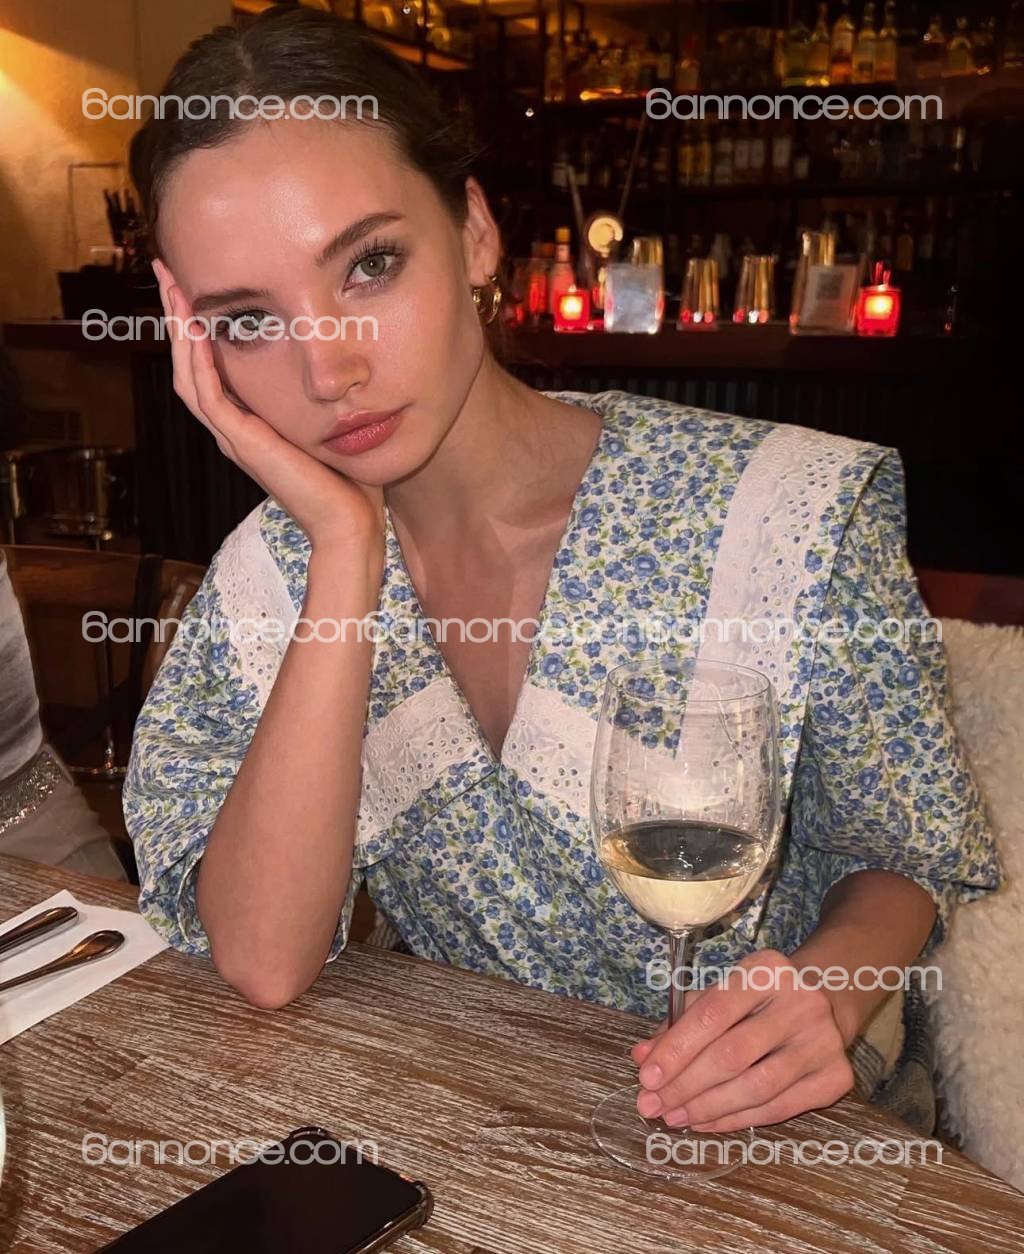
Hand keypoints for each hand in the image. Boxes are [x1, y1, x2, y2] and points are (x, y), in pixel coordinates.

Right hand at [152, 259, 384, 551]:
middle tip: (165, 269)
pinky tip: (196, 329)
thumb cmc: (348, 483)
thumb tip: (342, 361)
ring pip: (189, 377)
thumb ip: (322, 398)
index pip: (211, 367)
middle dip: (177, 317)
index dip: (199, 326)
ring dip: (179, 331)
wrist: (349, 525)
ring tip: (170, 287)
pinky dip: (199, 362)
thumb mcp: (330, 426)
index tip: (195, 284)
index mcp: (250, 426)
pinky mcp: (244, 446)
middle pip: (189, 365)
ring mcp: (235, 440)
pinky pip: (210, 397)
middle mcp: (234, 431)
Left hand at [629, 948, 853, 1132]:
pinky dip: (738, 1119)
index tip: (647, 1076)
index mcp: (766, 970)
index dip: (677, 1048)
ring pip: (757, 1087)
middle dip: (686, 1085)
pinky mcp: (837, 1076)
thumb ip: (681, 1022)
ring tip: (675, 1117)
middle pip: (733, 1054)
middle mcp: (801, 1002)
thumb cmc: (758, 999)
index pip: (713, 1013)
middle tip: (653, 1105)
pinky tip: (708, 1122)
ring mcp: (824, 1040)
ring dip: (709, 1108)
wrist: (826, 1001)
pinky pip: (779, 1107)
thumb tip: (642, 1056)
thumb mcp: (720, 994)